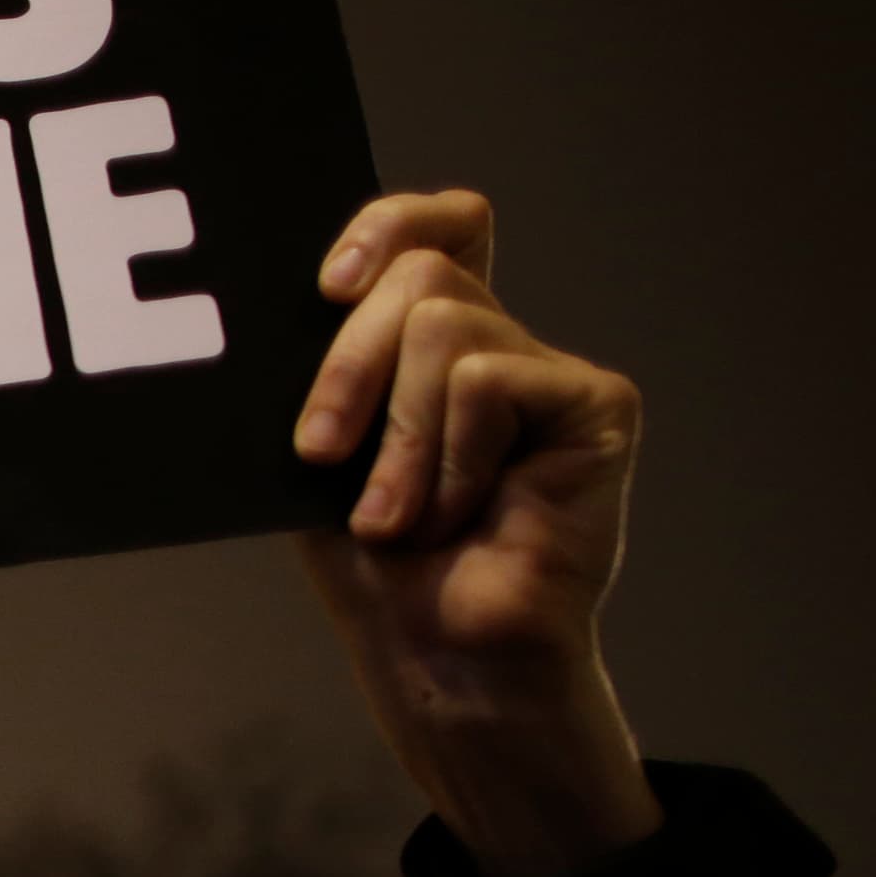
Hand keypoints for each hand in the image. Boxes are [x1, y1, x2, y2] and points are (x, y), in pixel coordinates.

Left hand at [291, 191, 659, 876]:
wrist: (437, 652)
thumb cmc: (375, 561)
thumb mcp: (319, 447)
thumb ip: (320, 367)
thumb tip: (278, 301)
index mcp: (428, 339)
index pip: (432, 225)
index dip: (385, 224)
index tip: (326, 287)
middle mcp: (497, 339)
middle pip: (419, 273)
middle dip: (345, 365)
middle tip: (321, 455)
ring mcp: (551, 369)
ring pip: (444, 326)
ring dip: (397, 437)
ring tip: (397, 514)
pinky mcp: (597, 403)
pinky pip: (491, 380)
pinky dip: (448, 456)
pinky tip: (456, 513)